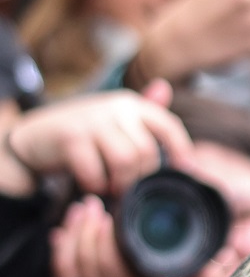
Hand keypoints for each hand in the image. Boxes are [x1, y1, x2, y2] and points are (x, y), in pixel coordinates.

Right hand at [2, 80, 190, 196]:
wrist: (36, 135)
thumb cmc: (86, 132)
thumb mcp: (116, 120)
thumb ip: (142, 113)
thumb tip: (166, 87)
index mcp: (132, 104)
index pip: (169, 126)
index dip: (181, 151)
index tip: (186, 173)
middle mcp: (116, 108)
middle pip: (147, 152)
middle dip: (142, 177)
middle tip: (130, 188)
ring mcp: (92, 121)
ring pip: (125, 162)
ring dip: (120, 183)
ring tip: (112, 188)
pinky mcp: (70, 138)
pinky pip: (95, 172)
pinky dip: (96, 185)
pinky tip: (92, 185)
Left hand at [52, 195, 159, 276]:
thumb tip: (224, 253)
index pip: (111, 261)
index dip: (105, 234)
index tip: (110, 212)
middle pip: (87, 258)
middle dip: (86, 227)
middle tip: (91, 204)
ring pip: (71, 266)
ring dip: (72, 235)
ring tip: (77, 212)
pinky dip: (59, 254)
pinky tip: (62, 235)